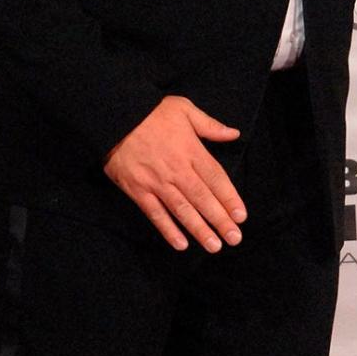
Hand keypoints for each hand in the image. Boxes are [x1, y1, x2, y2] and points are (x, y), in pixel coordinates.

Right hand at [104, 96, 245, 251]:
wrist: (115, 117)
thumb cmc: (151, 113)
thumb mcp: (184, 109)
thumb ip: (210, 125)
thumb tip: (233, 134)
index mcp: (191, 151)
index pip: (216, 178)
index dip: (230, 198)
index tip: (241, 216)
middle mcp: (177, 170)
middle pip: (203, 199)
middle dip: (220, 220)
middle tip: (234, 238)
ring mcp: (157, 182)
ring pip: (182, 210)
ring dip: (199, 230)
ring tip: (214, 246)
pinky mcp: (138, 191)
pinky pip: (155, 214)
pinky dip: (168, 230)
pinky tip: (180, 244)